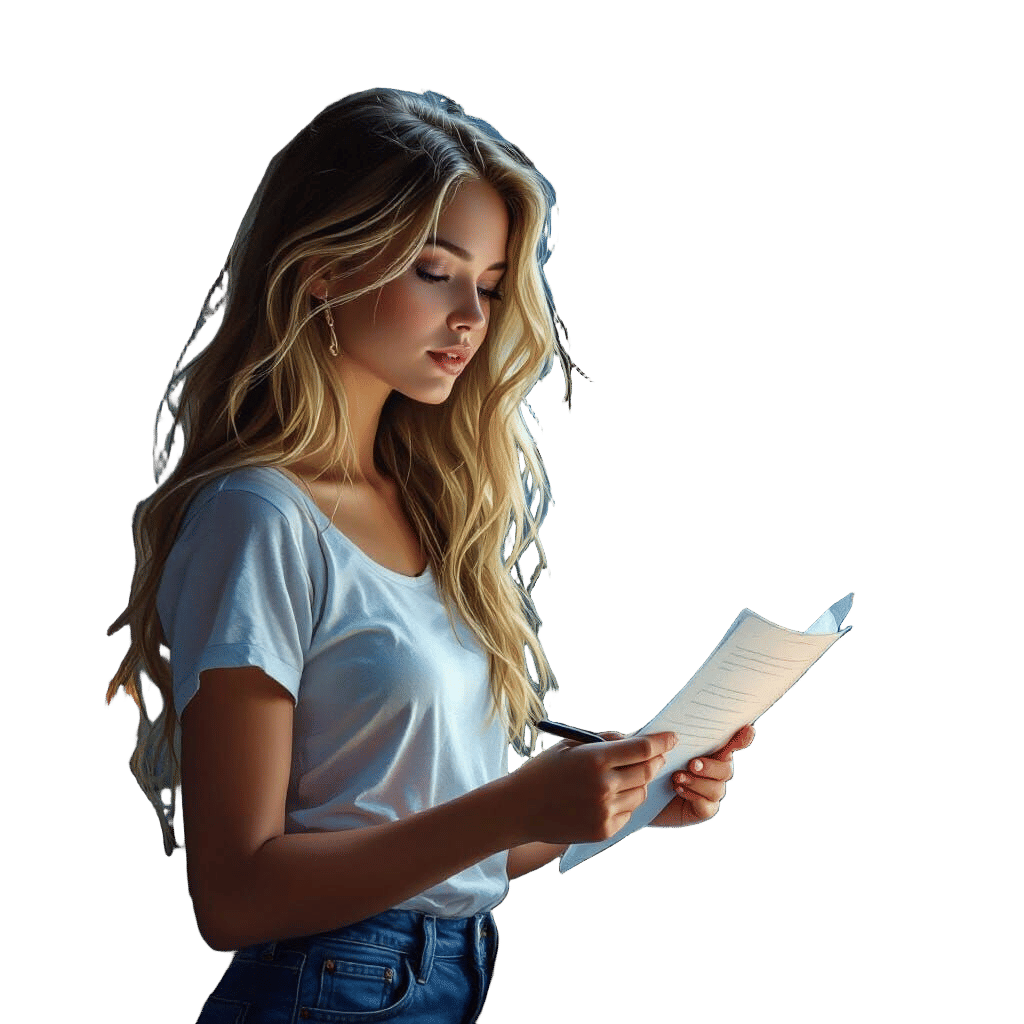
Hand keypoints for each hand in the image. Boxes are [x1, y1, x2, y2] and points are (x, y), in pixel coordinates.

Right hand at [506, 731, 678, 844]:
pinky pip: (628, 813)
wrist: (518, 809)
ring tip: (620, 779)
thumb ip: (606, 742)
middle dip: (655, 761)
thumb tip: (636, 740)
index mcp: (595, 759)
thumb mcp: (572, 746)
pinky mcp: (603, 830)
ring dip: (638, 783)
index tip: (672, 737)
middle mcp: (603, 786)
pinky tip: (606, 799)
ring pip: (640, 793)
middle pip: (647, 771)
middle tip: (656, 756)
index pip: (642, 748)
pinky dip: (624, 803)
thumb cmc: (545, 771)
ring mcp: (604, 810)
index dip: (661, 741)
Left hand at [599, 724, 755, 828]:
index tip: (747, 729)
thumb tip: (647, 733)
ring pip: (719, 786)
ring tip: (677, 779)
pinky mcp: (701, 809)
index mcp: (704, 748)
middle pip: (727, 767)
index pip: (729, 741)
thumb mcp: (640, 746)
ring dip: (699, 782)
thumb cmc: (639, 762)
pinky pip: (708, 805)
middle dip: (712, 765)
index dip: (741, 737)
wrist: (632, 794)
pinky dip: (695, 797)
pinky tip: (678, 790)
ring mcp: (709, 790)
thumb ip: (645, 738)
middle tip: (692, 763)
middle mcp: (711, 769)